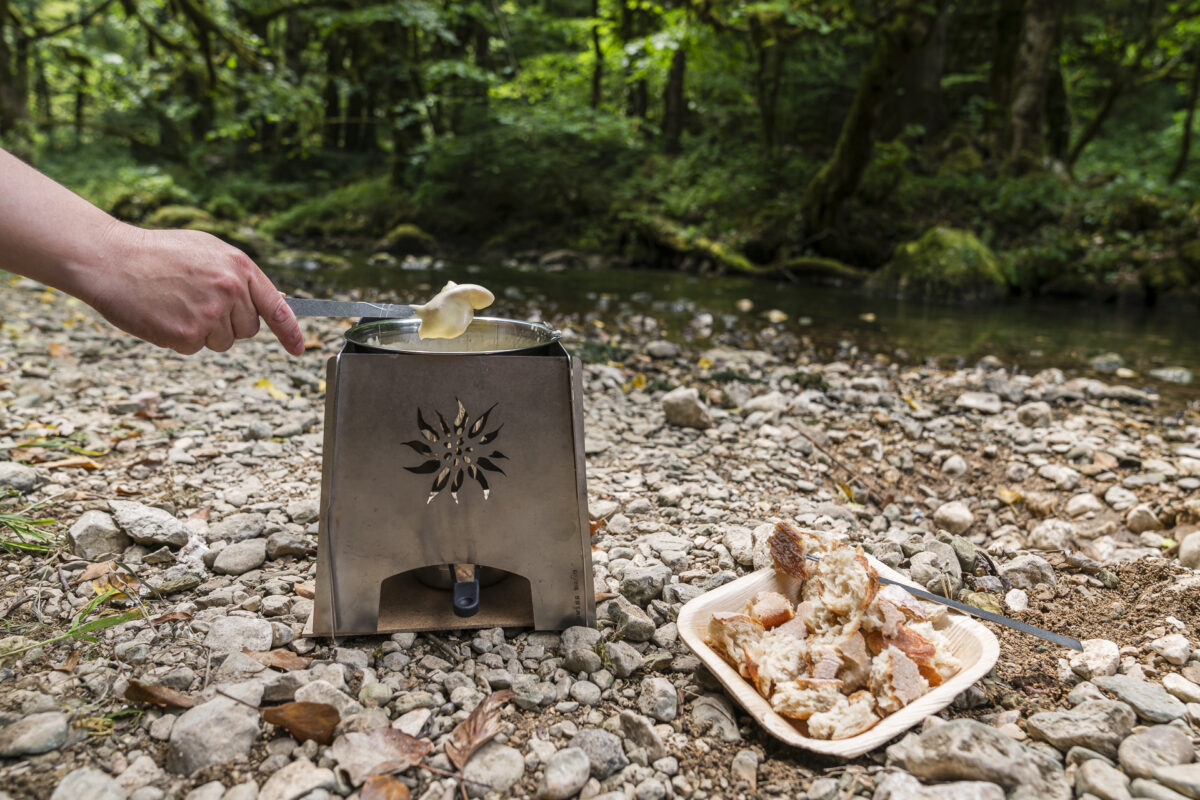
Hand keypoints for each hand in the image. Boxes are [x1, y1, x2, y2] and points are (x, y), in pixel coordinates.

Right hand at [80, 225, 304, 355]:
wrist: (111, 260)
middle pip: (248, 329)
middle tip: (197, 302)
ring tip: (177, 304)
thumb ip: (241, 275)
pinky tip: (164, 315)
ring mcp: (210, 314)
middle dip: (229, 323)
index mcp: (240, 267)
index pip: (277, 307)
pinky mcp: (187, 335)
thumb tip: (276, 302)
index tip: (299, 349)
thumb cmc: (158, 252)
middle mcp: (230, 291)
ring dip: (204, 331)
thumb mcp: (208, 250)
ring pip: (223, 341)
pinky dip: (181, 338)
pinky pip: (196, 348)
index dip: (291, 332)